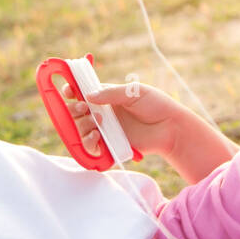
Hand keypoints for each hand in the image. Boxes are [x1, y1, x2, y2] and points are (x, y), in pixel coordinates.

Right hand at [61, 78, 184, 159]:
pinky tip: (97, 135)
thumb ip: (111, 93)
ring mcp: (105, 130)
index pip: (81, 93)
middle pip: (76, 112)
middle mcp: (102, 113)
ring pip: (80, 129)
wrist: (171, 127)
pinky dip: (88, 142)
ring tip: (96, 122)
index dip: (71, 91)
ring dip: (82, 125)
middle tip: (82, 108)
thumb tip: (87, 96)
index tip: (68, 91)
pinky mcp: (110, 146)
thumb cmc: (155, 105)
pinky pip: (91, 148)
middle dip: (73, 109)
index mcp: (106, 97)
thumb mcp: (134, 92)